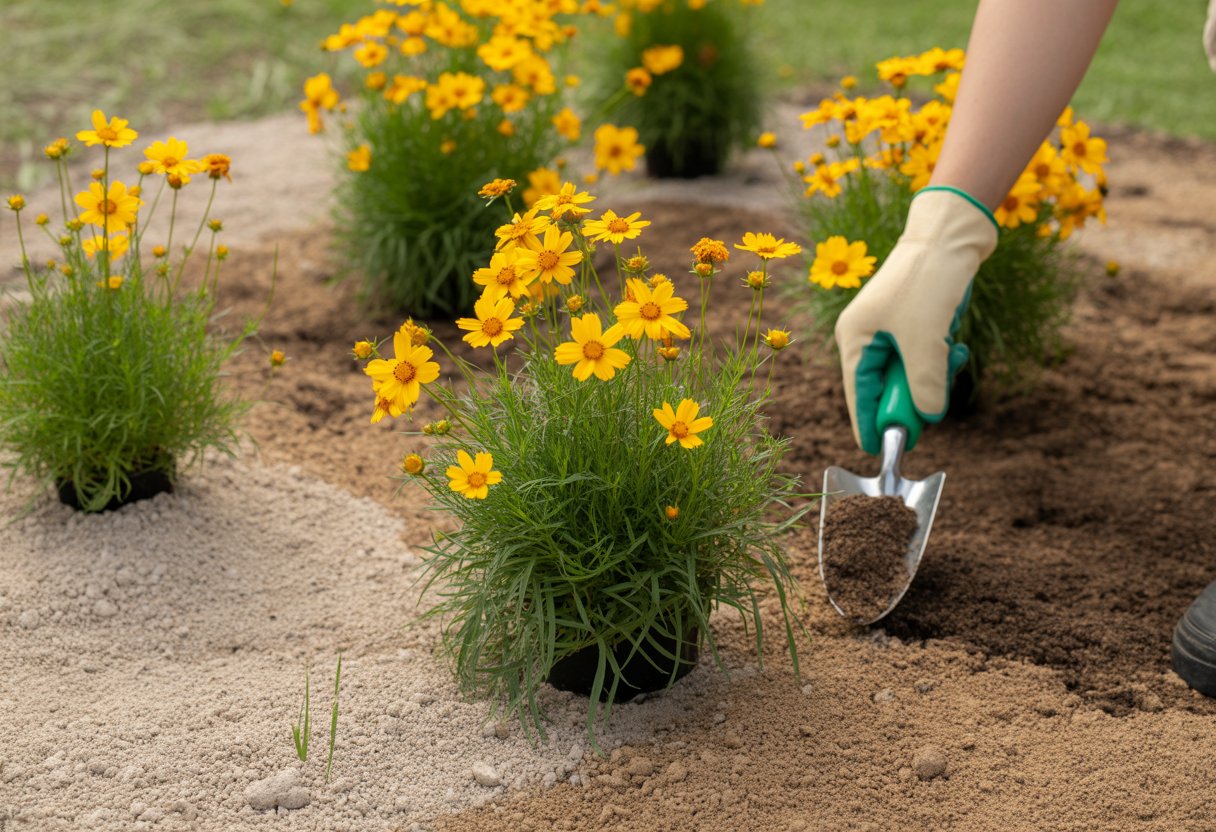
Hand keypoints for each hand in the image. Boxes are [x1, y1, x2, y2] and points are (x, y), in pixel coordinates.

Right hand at [834, 188, 997, 453]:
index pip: (858, 395)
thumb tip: (930, 417)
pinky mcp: (915, 323)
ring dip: (935, 374)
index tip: (881, 451)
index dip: (871, 424)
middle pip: (885, 388)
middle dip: (913, 396)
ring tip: (952, 355)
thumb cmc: (929, 281)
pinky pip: (926, 357)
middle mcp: (867, 336)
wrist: (953, 232)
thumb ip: (925, 385)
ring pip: (911, 374)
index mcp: (854, 338)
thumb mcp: (926, 340)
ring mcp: (891, 330)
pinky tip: (956, 344)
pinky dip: (942, 357)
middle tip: (934, 406)